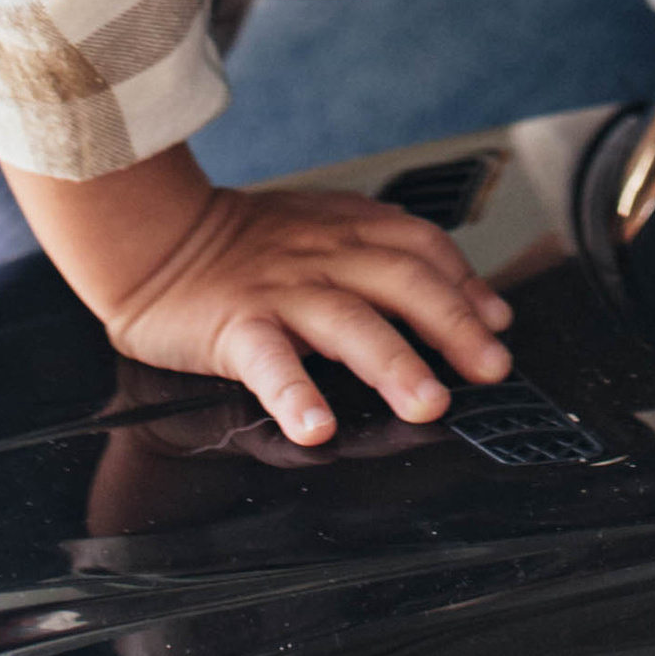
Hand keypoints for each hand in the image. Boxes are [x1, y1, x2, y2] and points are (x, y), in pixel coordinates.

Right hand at [91, 174, 514, 447]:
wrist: (157, 236)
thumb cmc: (245, 244)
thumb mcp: (321, 229)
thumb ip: (382, 255)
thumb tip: (460, 298)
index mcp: (348, 230)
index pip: (423, 248)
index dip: (466, 284)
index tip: (497, 325)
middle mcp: (325, 256)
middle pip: (403, 282)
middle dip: (453, 327)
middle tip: (489, 369)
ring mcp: (282, 290)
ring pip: (349, 321)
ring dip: (395, 363)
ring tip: (427, 403)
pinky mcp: (236, 324)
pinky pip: (270, 359)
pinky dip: (295, 392)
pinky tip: (315, 426)